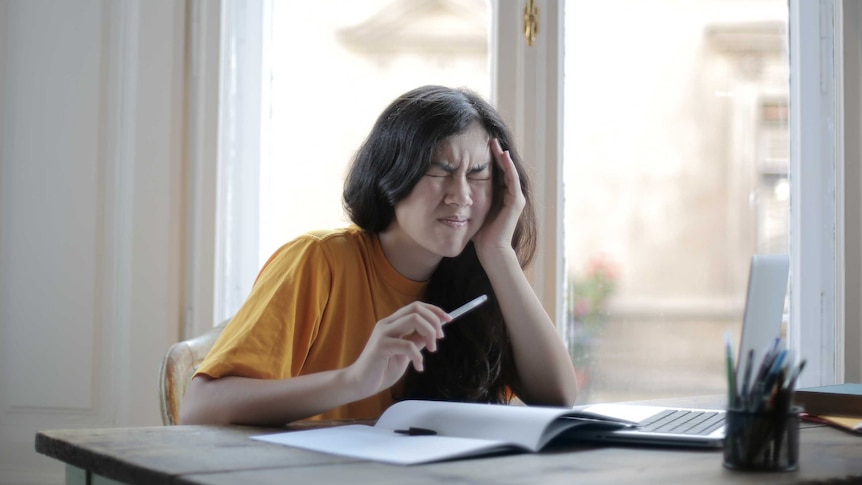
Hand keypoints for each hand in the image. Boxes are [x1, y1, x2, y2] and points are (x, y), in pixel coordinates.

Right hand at [345, 302, 450, 397]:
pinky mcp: (381, 346)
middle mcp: (387, 324)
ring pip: (414, 319)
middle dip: (434, 321)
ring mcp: (383, 333)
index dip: (435, 311)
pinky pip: (408, 345)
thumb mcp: (405, 354)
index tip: (448, 320)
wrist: (360, 384)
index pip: (416, 307)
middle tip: (440, 338)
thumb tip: (432, 333)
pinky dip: (418, 356)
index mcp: (392, 323)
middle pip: (416, 309)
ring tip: (432, 349)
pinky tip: (418, 367)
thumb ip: (416, 341)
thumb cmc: (381, 369)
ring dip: (429, 333)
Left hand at [472, 138, 524, 257]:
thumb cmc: (480, 234)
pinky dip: (508, 167)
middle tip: (489, 139)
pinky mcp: (516, 202)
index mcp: (500, 196)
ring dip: (502, 156)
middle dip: (496, 154)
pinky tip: (502, 155)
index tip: (479, 146)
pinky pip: (512, 179)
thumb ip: (469, 199)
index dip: (489, 160)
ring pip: (509, 171)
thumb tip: (452, 190)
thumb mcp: (473, 210)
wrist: (491, 249)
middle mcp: (510, 195)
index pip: (496, 173)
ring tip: (495, 143)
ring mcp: (515, 198)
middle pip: (504, 169)